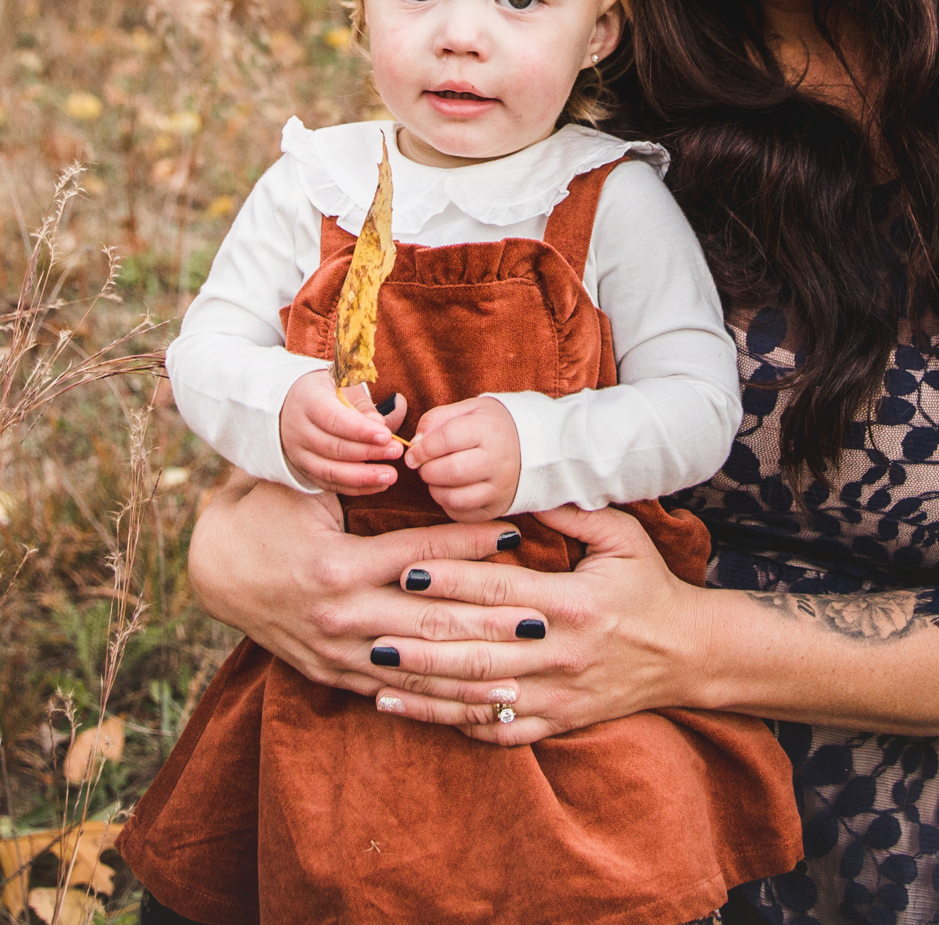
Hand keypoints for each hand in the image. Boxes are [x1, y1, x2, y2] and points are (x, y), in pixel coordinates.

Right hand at [187, 474, 547, 694]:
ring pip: (419, 668)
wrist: (214, 572)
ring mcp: (339, 653)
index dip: (472, 542)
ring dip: (474, 673)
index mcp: (338, 567)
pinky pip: (397, 694)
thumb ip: (355, 465)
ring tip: (524, 675)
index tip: (517, 534)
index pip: (422, 553)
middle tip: (542, 615)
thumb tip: (399, 414)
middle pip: (430, 620)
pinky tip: (477, 707)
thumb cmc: (267, 516)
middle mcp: (342, 617)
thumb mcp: (304, 487)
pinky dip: (440, 701)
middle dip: (489, 620)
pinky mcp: (336, 675)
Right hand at [279, 368, 406, 492]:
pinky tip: (378, 485)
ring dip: (363, 477)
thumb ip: (362, 404)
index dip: (360, 430)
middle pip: (333, 447)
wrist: (290, 404)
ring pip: (330, 471)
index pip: (332, 418)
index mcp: (307, 401)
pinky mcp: (305, 470)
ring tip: (390, 476)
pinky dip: (355, 488)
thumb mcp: (343, 384)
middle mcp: (299, 430)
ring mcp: (299, 454)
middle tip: (396, 451)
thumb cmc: (326, 391)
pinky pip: (329, 484)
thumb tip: (380, 425)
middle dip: (368, 452)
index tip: (386, 435)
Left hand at [370, 504, 705, 743]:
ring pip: (481, 695)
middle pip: (479, 650)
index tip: (405, 571)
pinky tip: (416, 712)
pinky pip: (500, 729)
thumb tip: (521, 486)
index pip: (499, 592)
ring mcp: (559, 694)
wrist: (688, 653)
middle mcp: (563, 653)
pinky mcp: (558, 721)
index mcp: (574, 603)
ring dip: (425, 687)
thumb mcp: (622, 536)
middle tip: (370, 629)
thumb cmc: (649, 585)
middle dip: (421, 640)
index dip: (450, 582)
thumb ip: (573, 512)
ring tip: (375, 675)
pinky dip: (455, 723)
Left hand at [404, 397, 520, 521]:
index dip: (423, 447)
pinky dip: (447, 503)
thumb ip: (437, 419)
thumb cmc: (490, 426)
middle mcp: (498, 460)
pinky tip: (450, 488)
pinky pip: (462, 514)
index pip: (448, 438)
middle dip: (427, 469)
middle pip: (451, 471)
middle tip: (423, 465)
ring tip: (436, 477)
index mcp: (489, 430)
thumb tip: (414, 443)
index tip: (412, 452)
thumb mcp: (468, 410)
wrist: (531, 445)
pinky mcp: (495, 508)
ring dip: (435, 489)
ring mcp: (499, 488)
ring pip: (455, 498)